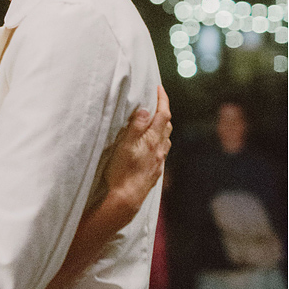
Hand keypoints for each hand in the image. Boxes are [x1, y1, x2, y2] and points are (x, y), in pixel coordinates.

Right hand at [105, 86, 172, 212]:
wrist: (126, 199)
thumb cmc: (121, 172)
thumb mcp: (125, 146)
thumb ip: (136, 127)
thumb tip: (146, 109)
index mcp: (152, 140)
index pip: (163, 114)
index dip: (163, 99)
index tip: (159, 88)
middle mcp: (159, 150)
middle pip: (167, 125)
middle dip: (163, 111)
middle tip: (156, 102)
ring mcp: (158, 162)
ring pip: (165, 139)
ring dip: (162, 127)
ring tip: (154, 121)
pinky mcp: (155, 172)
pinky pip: (161, 152)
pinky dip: (159, 142)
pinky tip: (152, 146)